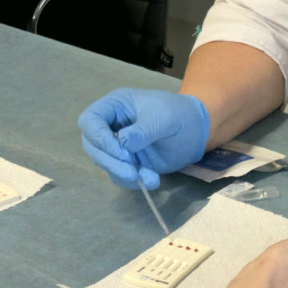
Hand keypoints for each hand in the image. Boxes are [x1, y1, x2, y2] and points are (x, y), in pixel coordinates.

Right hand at [77, 88, 209, 188]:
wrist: (197, 130)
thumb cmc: (179, 114)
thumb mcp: (164, 117)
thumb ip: (143, 130)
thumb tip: (123, 142)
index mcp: (115, 106)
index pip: (90, 121)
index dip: (98, 137)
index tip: (120, 151)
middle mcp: (111, 126)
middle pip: (92, 145)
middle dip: (110, 160)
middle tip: (132, 170)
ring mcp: (118, 146)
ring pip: (104, 163)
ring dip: (122, 174)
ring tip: (150, 177)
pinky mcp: (128, 162)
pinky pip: (119, 175)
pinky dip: (132, 181)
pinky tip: (152, 180)